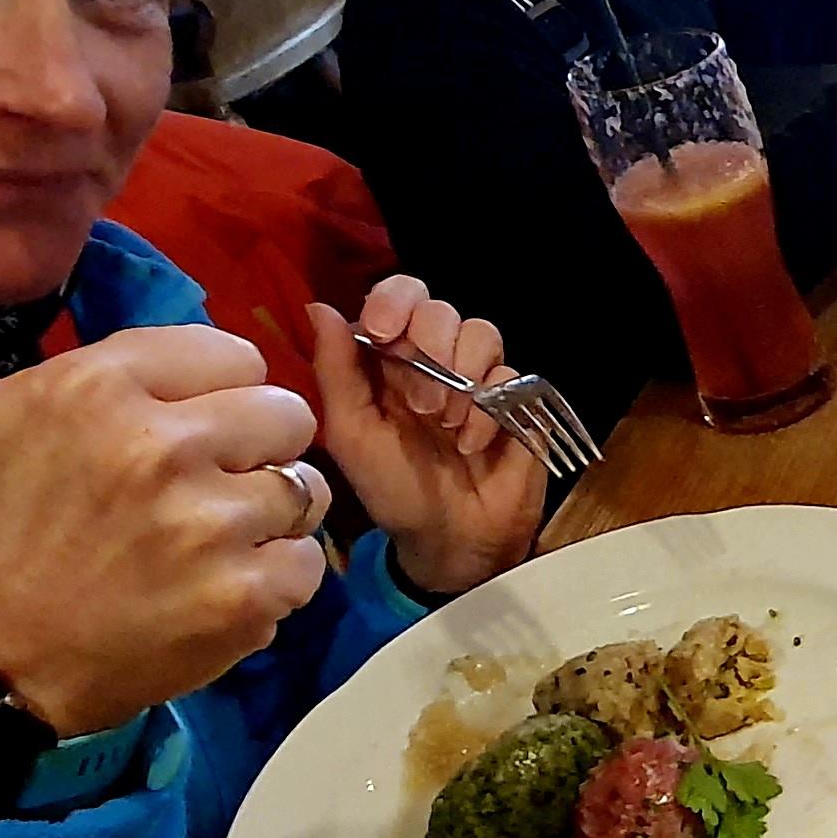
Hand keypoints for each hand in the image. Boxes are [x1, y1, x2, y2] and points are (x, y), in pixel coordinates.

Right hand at [0, 256, 323, 740]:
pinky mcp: (244, 595)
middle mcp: (158, 444)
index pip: (233, 357)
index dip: (209, 400)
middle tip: (182, 499)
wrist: (10, 665)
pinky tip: (211, 592)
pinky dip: (276, 584)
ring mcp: (205, 524)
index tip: (157, 442)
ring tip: (194, 548)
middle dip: (246, 455)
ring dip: (263, 522)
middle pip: (282, 415)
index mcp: (99, 383)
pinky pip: (310, 562)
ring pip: (302, 489)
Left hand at [307, 275, 548, 598]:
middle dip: (429, 347)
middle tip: (421, 405)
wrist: (449, 541)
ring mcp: (479, 377)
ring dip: (460, 378)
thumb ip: (335, 371)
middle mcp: (436, 358)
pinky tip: (472, 445)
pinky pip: (510, 376)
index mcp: (391, 359)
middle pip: (440, 307)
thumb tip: (320, 308)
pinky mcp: (517, 399)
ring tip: (446, 426)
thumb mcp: (352, 435)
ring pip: (481, 331)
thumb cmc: (394, 489)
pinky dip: (487, 411)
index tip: (385, 334)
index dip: (394, 302)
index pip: (398, 296)